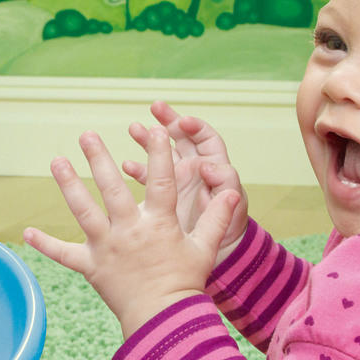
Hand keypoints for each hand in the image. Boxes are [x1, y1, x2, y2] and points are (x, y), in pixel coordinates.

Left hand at [25, 122, 236, 337]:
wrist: (163, 320)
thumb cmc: (186, 284)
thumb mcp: (205, 249)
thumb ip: (217, 218)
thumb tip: (231, 190)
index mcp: (158, 224)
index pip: (161, 181)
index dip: (160, 154)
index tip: (156, 130)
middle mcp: (129, 230)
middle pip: (111, 187)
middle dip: (97, 158)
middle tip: (86, 135)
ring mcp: (107, 248)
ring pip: (83, 211)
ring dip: (68, 185)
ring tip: (56, 160)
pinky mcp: (91, 267)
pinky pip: (64, 254)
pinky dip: (45, 244)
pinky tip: (26, 231)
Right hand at [146, 100, 248, 255]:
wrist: (217, 252)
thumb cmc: (231, 227)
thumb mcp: (234, 206)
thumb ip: (224, 183)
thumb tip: (208, 166)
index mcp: (214, 165)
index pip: (205, 137)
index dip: (195, 127)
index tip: (182, 121)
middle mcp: (194, 167)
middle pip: (181, 137)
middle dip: (168, 121)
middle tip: (156, 107)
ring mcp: (177, 179)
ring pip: (161, 153)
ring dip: (148, 140)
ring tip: (134, 128)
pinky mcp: (163, 194)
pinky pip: (148, 176)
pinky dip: (137, 170)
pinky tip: (125, 165)